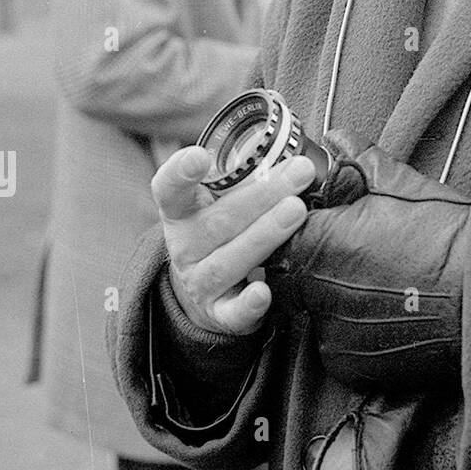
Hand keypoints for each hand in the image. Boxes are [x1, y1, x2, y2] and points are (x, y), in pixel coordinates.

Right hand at [153, 143, 313, 336]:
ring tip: (296, 211)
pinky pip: (232, 311)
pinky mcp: (219, 313)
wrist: (206, 292)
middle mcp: (185, 246)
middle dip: (262, 196)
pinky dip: (247, 303)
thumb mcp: (220, 203)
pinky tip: (264, 291)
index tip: (198, 157)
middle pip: (217, 222)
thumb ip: (247, 178)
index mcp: (182, 212)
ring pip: (227, 261)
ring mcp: (200, 281)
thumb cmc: (223, 233)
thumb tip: (300, 155)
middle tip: (297, 173)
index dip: (180, 172)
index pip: (170, 189)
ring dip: (265, 235)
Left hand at [267, 145, 470, 393]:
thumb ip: (354, 159)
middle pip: (294, 275)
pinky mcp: (349, 366)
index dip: (302, 227)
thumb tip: (334, 140)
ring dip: (337, 297)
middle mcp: (311, 292)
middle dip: (319, 263)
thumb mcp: (397, 183)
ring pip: (317, 310)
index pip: (279, 234)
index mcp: (313, 242)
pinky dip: (356, 329)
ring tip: (382, 283)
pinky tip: (389, 310)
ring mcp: (329, 333)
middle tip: (358, 253)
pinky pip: (339, 343)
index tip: (325, 225)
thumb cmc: (443, 233)